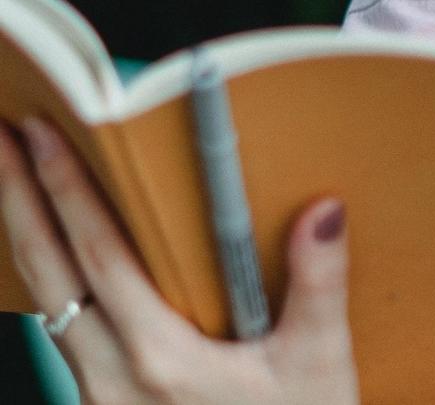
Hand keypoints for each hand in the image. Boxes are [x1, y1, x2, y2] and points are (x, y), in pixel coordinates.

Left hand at [0, 119, 358, 404]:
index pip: (99, 256)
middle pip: (49, 276)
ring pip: (47, 307)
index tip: (42, 135)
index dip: (65, 190)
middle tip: (2, 137)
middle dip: (19, 201)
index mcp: (162, 361)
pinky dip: (51, 285)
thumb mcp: (318, 367)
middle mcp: (113, 382)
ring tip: (16, 184)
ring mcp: (102, 401)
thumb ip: (318, 284)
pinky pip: (63, 336)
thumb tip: (323, 208)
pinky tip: (57, 262)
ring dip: (27, 239)